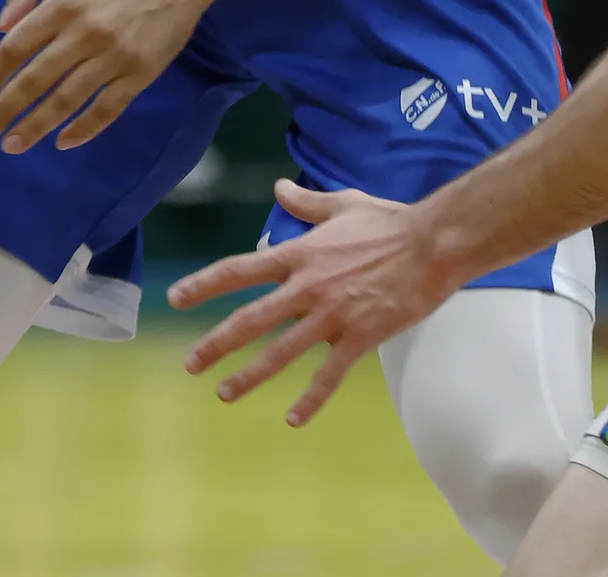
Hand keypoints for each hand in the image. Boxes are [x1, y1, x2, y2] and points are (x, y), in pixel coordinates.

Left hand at [0, 0, 226, 153]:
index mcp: (62, 4)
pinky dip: (85, 129)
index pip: (17, 47)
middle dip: (5, 109)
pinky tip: (64, 141)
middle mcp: (84, 33)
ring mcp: (114, 57)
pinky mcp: (140, 72)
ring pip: (68, 100)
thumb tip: (2, 26)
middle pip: (36, 79)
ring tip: (13, 144)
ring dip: (37, 126)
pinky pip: (108, 108)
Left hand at [168, 180, 459, 425]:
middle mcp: (308, 286)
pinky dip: (309, 399)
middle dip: (216, 343)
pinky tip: (292, 419)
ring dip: (249, 375)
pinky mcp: (359, 337)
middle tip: (190, 364)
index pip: (240, 269)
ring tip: (224, 393)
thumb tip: (280, 187)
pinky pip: (329, 375)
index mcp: (300, 254)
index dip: (205, 285)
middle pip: (251, 319)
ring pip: (281, 351)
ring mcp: (332, 315)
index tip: (175, 299)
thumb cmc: (389, 221)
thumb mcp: (343, 204)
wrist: (432, 244)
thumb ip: (306, 202)